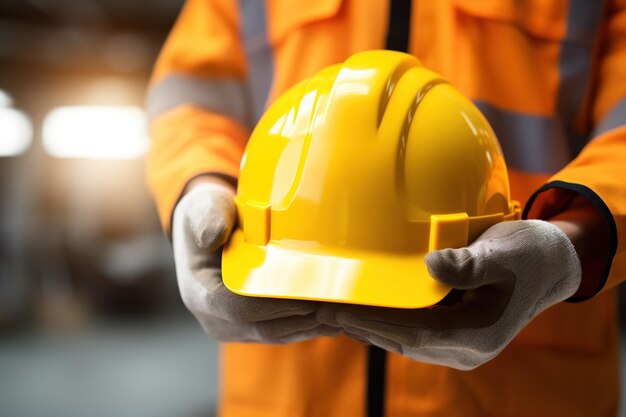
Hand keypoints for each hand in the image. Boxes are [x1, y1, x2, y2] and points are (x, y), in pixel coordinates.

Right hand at [173, 179, 338, 342]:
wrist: (206, 228)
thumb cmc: (208, 214)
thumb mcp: (204, 206)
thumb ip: (209, 216)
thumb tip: (213, 234)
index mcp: (198, 292)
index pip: (238, 308)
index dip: (275, 303)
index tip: (308, 291)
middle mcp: (214, 318)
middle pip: (266, 327)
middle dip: (304, 315)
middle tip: (339, 299)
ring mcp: (233, 328)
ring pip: (279, 335)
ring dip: (313, 324)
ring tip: (344, 307)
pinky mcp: (251, 329)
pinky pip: (284, 332)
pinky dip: (310, 324)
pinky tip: (334, 312)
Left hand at [317, 220, 581, 368]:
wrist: (551, 261)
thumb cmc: (529, 252)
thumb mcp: (504, 251)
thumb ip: (469, 263)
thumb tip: (431, 265)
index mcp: (480, 333)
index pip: (416, 333)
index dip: (376, 323)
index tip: (340, 311)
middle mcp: (469, 348)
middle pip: (405, 341)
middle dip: (363, 327)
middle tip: (323, 311)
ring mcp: (461, 345)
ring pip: (406, 340)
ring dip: (370, 327)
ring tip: (333, 312)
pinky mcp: (455, 334)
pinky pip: (413, 333)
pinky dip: (387, 322)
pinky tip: (365, 309)